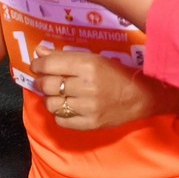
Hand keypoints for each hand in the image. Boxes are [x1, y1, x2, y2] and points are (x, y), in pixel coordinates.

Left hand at [29, 48, 166, 131]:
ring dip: (50, 99)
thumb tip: (39, 53)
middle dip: (41, 82)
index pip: (50, 65)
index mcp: (88, 65)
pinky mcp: (90, 124)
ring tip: (58, 95)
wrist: (141, 96)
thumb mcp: (94, 59)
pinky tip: (67, 107)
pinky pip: (61, 120)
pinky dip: (60, 114)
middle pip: (48, 85)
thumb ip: (65, 57)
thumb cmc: (117, 73)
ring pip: (52, 104)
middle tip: (44, 81)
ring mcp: (88, 107)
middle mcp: (86, 86)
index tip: (36, 66)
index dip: (38, 65)